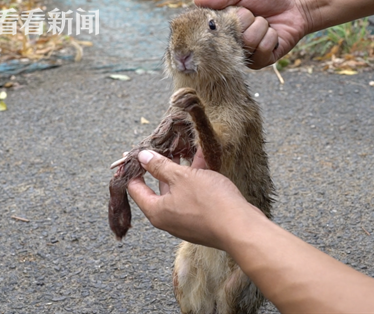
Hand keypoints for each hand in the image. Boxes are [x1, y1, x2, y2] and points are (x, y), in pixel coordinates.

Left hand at [127, 149, 265, 248]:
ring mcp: (186, 221)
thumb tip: (142, 158)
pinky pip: (194, 196)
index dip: (133, 169)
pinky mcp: (203, 220)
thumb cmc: (208, 202)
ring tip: (186, 148)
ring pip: (180, 190)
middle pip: (159, 189)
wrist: (240, 227)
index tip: (136, 153)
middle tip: (166, 145)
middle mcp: (168, 219)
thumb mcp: (182, 177)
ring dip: (183, 170)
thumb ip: (160, 166)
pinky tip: (205, 161)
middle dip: (163, 165)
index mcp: (156, 210)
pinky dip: (197, 179)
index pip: (135, 188)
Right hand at [194, 0, 309, 68]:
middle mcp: (231, 43)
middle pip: (230, 37)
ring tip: (264, 22)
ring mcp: (246, 54)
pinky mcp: (262, 61)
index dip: (225, 18)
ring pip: (249, 43)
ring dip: (261, 27)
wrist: (295, 4)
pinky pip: (263, 50)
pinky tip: (273, 33)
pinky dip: (271, 37)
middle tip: (252, 13)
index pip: (212, 30)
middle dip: (246, 19)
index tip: (234, 10)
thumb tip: (197, 0)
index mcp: (222, 26)